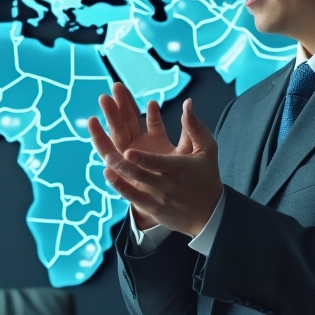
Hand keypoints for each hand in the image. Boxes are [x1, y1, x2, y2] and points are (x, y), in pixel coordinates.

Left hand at [89, 91, 222, 236]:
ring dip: (119, 173)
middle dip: (125, 163)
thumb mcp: (207, 150)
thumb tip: (187, 102)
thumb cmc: (206, 175)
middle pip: (142, 173)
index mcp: (181, 168)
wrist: (208, 212)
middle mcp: (167, 184)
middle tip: (109, 154)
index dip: (143, 159)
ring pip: (135, 185)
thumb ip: (194, 127)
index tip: (128, 151)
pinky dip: (119, 187)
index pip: (160, 163)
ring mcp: (158, 197)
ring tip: (106, 160)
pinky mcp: (152, 207)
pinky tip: (107, 174)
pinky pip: (132, 198)